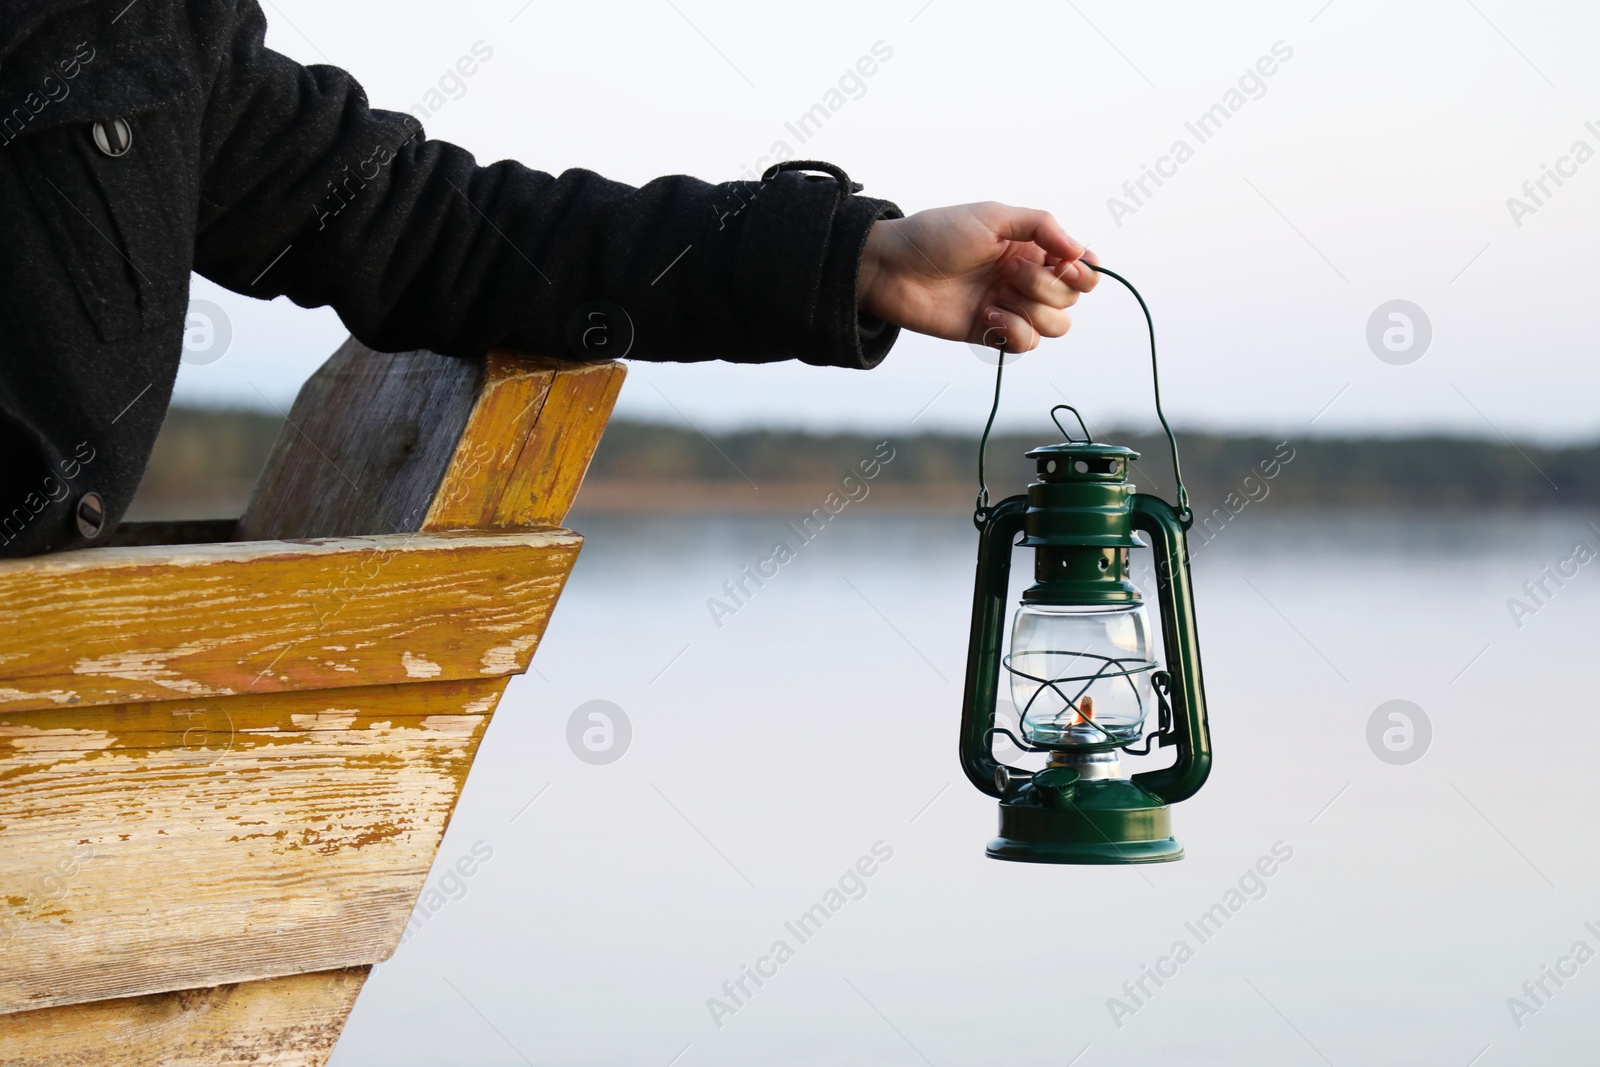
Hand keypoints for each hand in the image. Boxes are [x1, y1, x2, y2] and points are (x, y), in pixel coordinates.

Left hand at [856, 203, 1097, 353]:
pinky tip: (987, 314)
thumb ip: (1041, 225)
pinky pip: (1024, 343)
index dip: (1082, 272)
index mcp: (1032, 247)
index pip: (1081, 269)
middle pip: (1070, 299)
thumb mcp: (994, 216)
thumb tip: (1080, 251)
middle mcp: (1026, 278)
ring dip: (1032, 310)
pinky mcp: (990, 332)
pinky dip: (1013, 330)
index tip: (1064, 264)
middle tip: (1007, 270)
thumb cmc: (938, 234)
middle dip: (1046, 286)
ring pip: (1055, 326)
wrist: (893, 268)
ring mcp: (1009, 307)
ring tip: (996, 294)